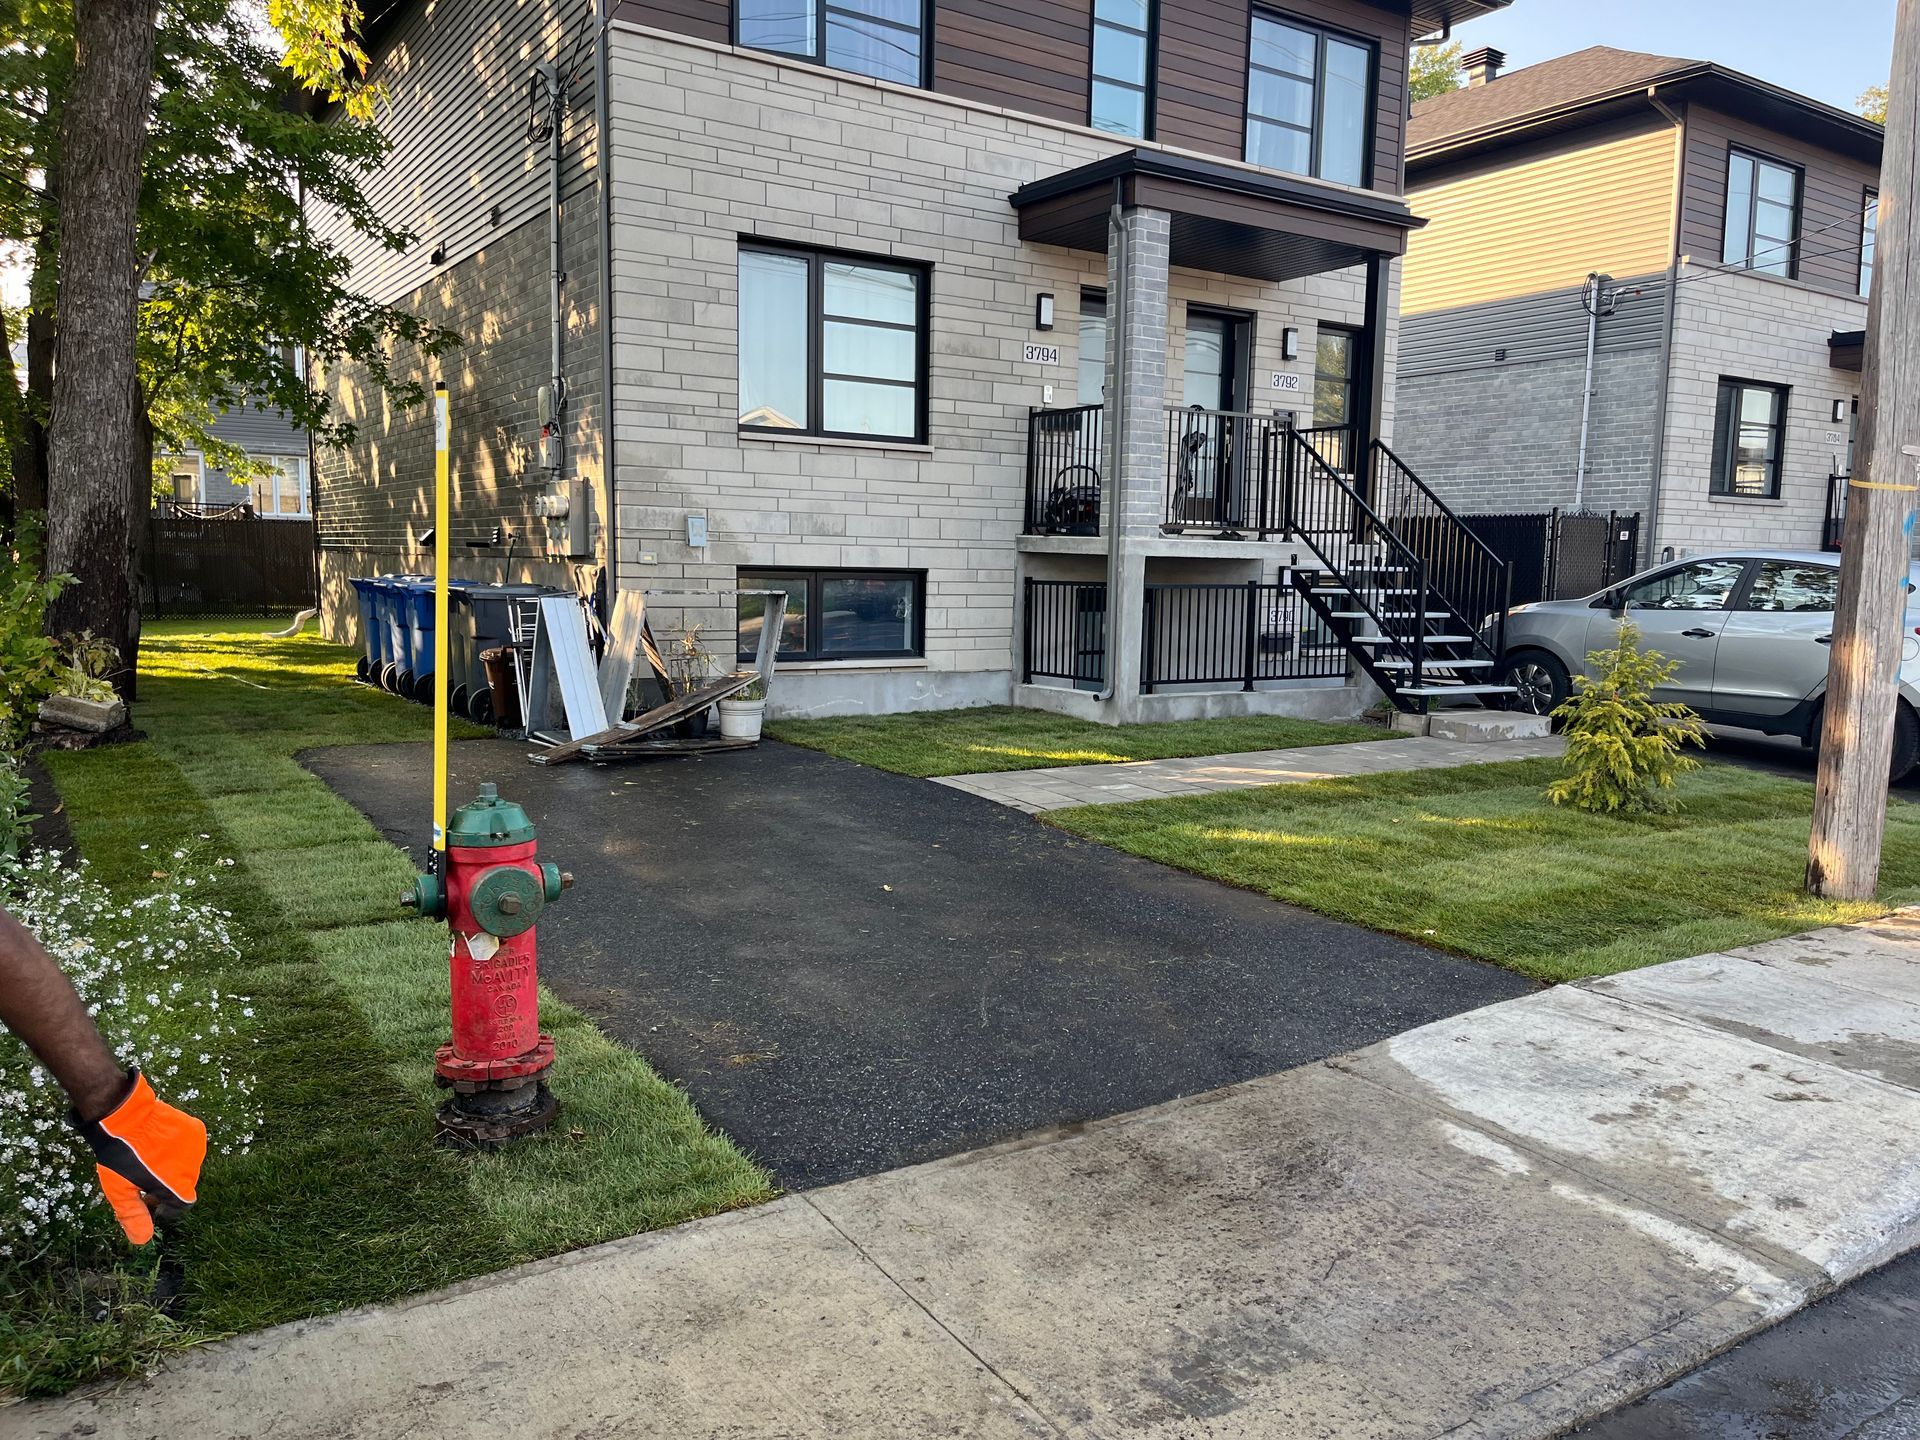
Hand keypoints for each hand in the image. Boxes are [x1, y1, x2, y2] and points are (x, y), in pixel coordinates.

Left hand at [72, 1070, 206, 1244]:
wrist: (124, 1115)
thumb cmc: (118, 1156)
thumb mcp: (120, 1191)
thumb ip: (134, 1217)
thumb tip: (143, 1242)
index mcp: (177, 1187)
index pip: (179, 1207)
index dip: (162, 1207)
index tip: (145, 1199)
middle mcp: (194, 1169)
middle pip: (184, 1186)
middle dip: (166, 1186)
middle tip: (141, 1179)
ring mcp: (197, 1147)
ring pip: (187, 1165)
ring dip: (172, 1166)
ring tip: (149, 1158)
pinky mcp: (196, 1129)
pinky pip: (190, 1146)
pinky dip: (178, 1148)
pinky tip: (158, 1142)